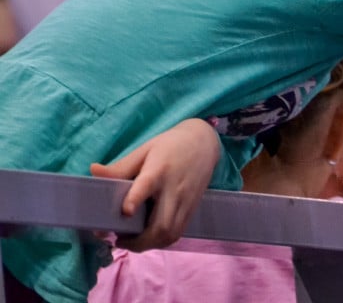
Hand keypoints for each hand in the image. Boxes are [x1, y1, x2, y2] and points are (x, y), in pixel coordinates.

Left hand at [90, 118, 220, 251]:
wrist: (204, 142)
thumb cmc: (170, 145)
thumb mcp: (144, 150)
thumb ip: (120, 167)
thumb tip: (93, 171)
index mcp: (159, 170)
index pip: (148, 185)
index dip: (136, 199)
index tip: (125, 211)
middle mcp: (175, 189)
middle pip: (163, 224)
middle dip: (140, 241)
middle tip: (119, 240)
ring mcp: (186, 201)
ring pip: (171, 234)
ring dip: (150, 244)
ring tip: (132, 241)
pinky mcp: (192, 209)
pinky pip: (178, 233)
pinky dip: (161, 241)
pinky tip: (148, 237)